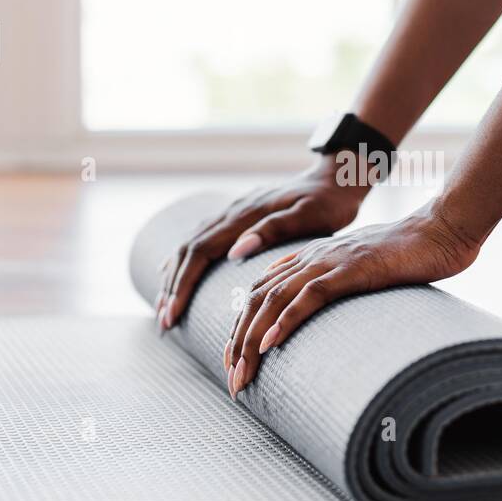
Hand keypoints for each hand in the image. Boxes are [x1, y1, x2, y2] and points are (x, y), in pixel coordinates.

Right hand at [156, 158, 368, 330]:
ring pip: (190, 245)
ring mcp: (233, 211)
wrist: (337, 176)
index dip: (183, 284)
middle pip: (188, 251)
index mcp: (246, 215)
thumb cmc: (329, 201)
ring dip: (174, 278)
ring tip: (166, 311)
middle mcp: (232, 211)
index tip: (173, 315)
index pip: (201, 252)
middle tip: (164, 325)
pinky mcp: (238, 216)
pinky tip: (172, 275)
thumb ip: (273, 230)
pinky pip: (201, 239)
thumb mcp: (310, 215)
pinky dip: (183, 260)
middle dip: (173, 289)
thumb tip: (235, 251)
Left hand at [223, 199, 482, 397]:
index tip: (236, 360)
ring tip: (241, 372)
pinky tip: (269, 345)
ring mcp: (330, 262)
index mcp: (313, 258)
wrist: (443, 231)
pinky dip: (284, 321)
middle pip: (257, 299)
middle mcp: (313, 258)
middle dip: (238, 341)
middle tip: (232, 379)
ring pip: (273, 300)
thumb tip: (325, 311)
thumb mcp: (365, 272)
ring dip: (252, 339)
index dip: (242, 326)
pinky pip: (308, 296)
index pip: (262, 292)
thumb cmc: (412, 256)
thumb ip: (340, 285)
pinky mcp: (350, 269)